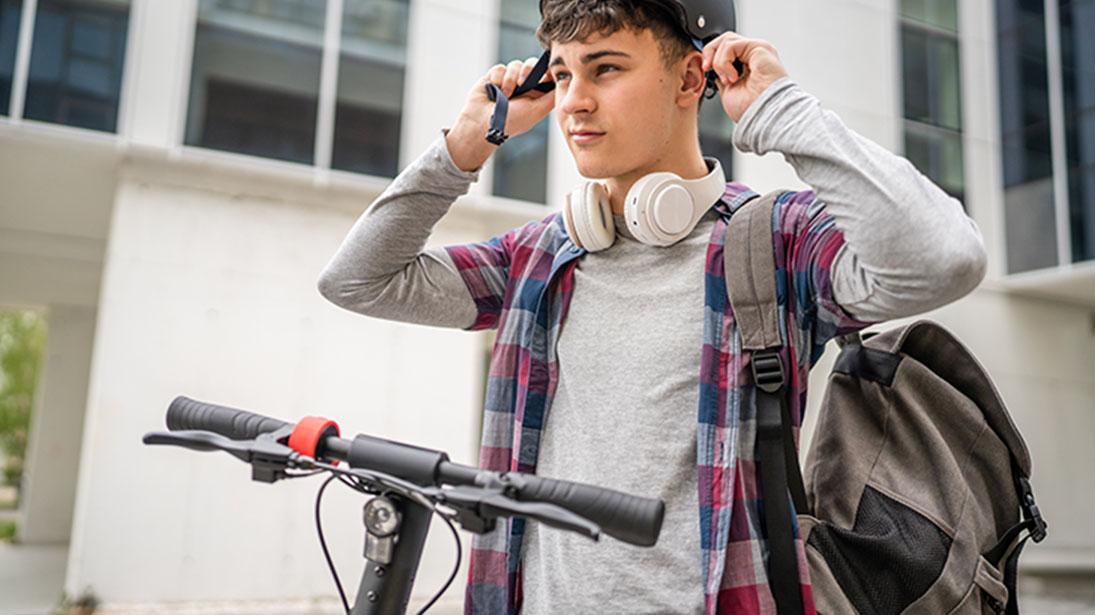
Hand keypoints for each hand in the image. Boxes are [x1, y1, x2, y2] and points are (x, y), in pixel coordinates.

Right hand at [446, 57, 555, 171]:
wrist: (482, 124)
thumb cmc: (510, 122)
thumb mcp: (537, 111)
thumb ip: (551, 97)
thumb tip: (563, 84)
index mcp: (535, 95)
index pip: (545, 75)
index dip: (547, 70)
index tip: (547, 71)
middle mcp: (523, 87)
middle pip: (532, 65)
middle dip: (529, 70)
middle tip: (523, 83)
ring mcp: (508, 81)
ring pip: (516, 65)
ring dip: (510, 79)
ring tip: (505, 95)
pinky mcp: (494, 77)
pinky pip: (500, 68)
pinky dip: (498, 79)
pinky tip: (495, 92)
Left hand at [701, 33, 788, 122]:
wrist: (762, 115)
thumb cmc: (750, 109)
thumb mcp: (727, 91)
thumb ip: (722, 76)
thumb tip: (713, 68)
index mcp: (747, 64)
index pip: (725, 48)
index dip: (711, 55)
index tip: (705, 69)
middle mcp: (753, 55)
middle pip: (725, 39)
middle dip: (710, 53)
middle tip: (707, 68)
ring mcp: (757, 50)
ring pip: (726, 40)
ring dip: (719, 62)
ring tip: (727, 80)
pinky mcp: (760, 47)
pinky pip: (731, 45)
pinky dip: (724, 61)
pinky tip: (732, 77)